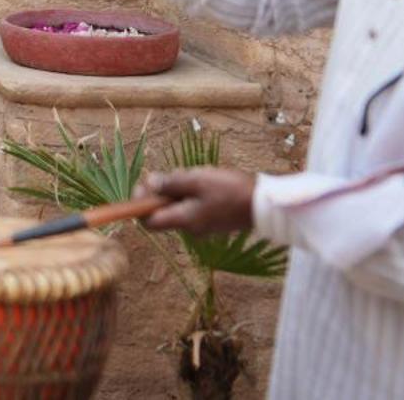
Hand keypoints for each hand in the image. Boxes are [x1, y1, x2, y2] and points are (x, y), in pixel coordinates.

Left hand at [137, 167, 256, 234]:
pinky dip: (194, 193)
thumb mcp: (196, 181)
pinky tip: (209, 182)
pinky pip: (193, 206)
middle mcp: (189, 228)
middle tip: (180, 174)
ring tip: (200, 176)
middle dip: (165, 190)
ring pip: (179, 205)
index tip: (145, 184)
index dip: (140, 203)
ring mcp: (201, 226)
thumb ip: (170, 183)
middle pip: (163, 210)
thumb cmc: (230, 191)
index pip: (148, 221)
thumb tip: (149, 184)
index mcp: (183, 220)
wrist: (262, 205)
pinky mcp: (212, 221)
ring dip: (182, 188)